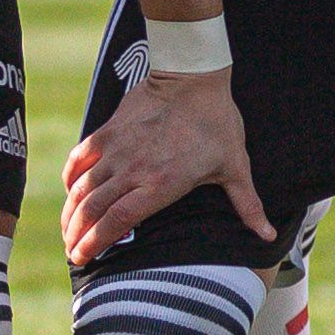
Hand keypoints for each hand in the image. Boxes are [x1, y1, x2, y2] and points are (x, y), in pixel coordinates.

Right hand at [65, 68, 267, 264]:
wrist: (193, 76)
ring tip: (67, 229)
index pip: (118, 222)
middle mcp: (133, 171)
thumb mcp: (235, 166)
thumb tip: (267, 235)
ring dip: (70, 212)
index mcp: (160, 185)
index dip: (95, 243)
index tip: (82, 258)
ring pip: (82, 188)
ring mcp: (117, 150)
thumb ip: (248, 205)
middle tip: (72, 251)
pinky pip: (80, 158)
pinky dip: (71, 177)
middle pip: (92, 210)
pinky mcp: (109, 130)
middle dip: (76, 234)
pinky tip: (70, 190)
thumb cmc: (217, 123)